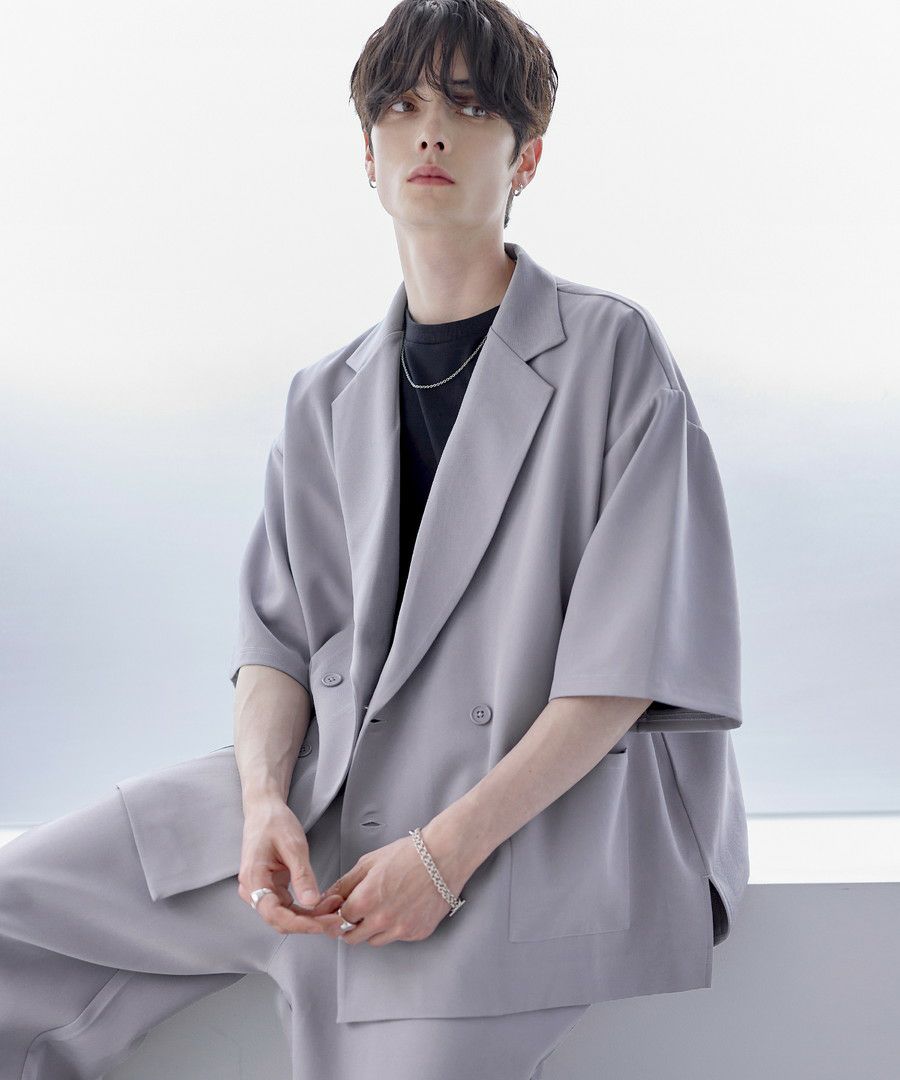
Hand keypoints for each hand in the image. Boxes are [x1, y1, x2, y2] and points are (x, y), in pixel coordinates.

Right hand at [237, 796, 348, 936]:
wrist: (264, 810)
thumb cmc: (274, 822)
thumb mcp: (293, 846)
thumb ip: (302, 875)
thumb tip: (311, 902)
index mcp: (253, 878)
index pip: (274, 914)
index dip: (299, 923)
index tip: (321, 924)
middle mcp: (253, 889)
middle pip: (280, 919)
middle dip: (309, 923)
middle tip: (335, 919)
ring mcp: (260, 890)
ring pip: (285, 916)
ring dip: (309, 917)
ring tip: (333, 910)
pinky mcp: (270, 888)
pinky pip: (287, 906)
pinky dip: (305, 908)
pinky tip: (322, 904)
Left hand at [316, 824, 471, 946]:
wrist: (443, 856)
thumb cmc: (408, 855)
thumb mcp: (368, 863)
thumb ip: (344, 884)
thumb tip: (326, 900)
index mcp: (365, 900)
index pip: (338, 921)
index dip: (339, 914)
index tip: (343, 909)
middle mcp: (381, 920)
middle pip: (353, 938)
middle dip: (352, 926)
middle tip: (361, 910)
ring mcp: (401, 930)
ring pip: (375, 941)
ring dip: (373, 929)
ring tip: (385, 905)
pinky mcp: (417, 933)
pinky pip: (397, 938)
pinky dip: (396, 927)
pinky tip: (403, 907)